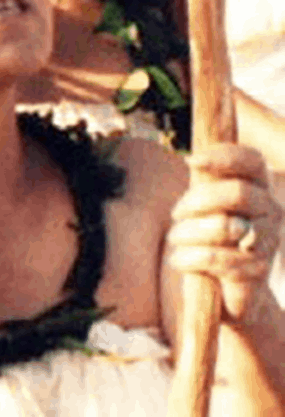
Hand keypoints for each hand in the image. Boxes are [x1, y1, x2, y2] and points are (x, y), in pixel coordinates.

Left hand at [168, 145, 281, 320]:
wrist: (228, 290)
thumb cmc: (211, 234)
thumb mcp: (206, 202)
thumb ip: (205, 180)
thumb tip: (195, 160)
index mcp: (259, 185)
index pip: (251, 159)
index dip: (223, 157)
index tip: (190, 161)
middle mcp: (271, 208)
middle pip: (238, 192)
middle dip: (198, 200)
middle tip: (175, 214)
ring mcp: (269, 240)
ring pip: (225, 226)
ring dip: (189, 232)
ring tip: (175, 239)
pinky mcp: (258, 269)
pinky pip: (218, 259)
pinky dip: (191, 258)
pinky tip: (180, 260)